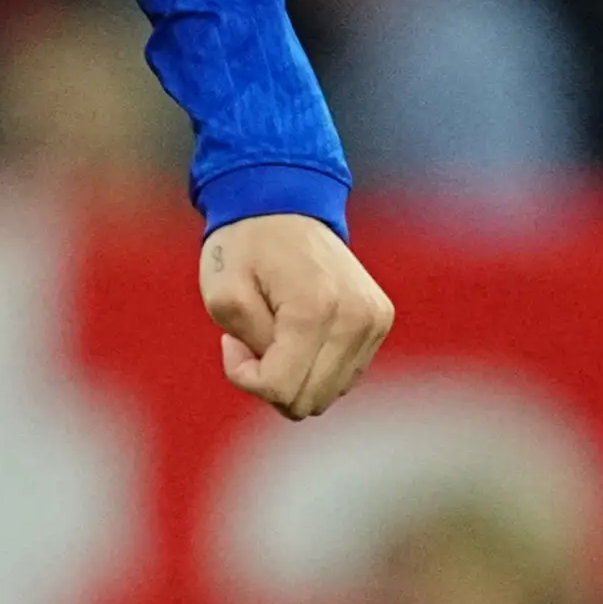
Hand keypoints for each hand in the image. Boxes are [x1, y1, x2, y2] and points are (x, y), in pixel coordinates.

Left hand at [201, 213, 393, 420]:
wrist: (283, 201)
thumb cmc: (244, 246)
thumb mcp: (222, 296)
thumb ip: (249, 349)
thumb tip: (281, 383)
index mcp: (315, 309)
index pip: (281, 389)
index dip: (245, 376)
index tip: (231, 342)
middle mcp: (356, 318)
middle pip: (310, 401)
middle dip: (270, 379)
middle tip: (251, 337)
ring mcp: (375, 321)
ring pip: (330, 393)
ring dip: (295, 374)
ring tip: (275, 329)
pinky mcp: (380, 321)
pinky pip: (345, 375)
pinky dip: (316, 365)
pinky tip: (298, 331)